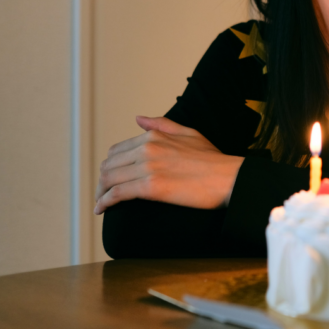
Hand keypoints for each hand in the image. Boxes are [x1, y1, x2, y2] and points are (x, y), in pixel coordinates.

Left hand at [94, 116, 243, 214]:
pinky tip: (101, 209)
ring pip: (109, 179)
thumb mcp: (189, 133)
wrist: (228, 178)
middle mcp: (147, 148)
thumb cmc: (213, 159)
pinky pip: (118, 194)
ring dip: (100, 192)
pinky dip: (105, 202)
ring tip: (100, 203)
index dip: (110, 166)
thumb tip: (138, 118)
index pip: (117, 150)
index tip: (111, 178)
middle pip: (109, 165)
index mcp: (154, 135)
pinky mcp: (150, 187)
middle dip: (102, 180)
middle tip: (103, 193)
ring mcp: (148, 167)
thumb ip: (162, 124)